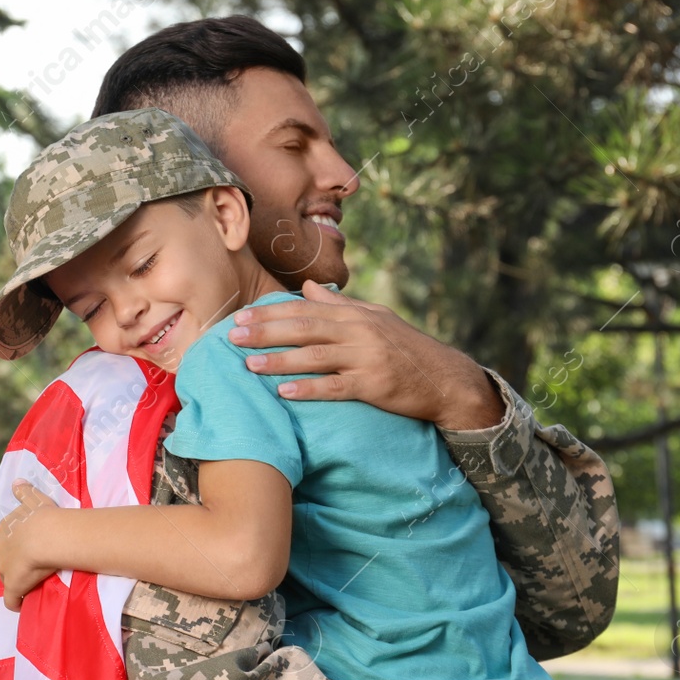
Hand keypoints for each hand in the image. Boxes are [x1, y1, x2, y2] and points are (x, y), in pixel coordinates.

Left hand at [0, 480, 61, 611]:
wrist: (46, 536)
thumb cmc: (43, 516)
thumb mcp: (33, 498)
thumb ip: (24, 491)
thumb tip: (16, 482)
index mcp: (4, 530)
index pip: (6, 540)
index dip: (16, 546)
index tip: (28, 549)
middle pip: (3, 560)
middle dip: (12, 564)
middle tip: (30, 567)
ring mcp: (5, 570)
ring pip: (7, 578)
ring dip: (16, 582)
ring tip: (30, 585)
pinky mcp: (13, 587)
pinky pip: (11, 600)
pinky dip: (15, 603)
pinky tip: (21, 604)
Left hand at [228, 280, 504, 429]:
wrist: (446, 378)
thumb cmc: (405, 349)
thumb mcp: (375, 319)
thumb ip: (339, 305)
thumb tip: (306, 287)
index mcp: (356, 314)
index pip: (305, 309)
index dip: (270, 313)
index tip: (241, 316)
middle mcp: (360, 331)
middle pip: (304, 328)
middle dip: (266, 332)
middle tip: (232, 336)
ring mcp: (367, 358)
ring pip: (315, 356)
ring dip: (279, 360)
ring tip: (249, 365)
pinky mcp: (374, 385)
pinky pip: (335, 387)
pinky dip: (309, 389)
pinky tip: (284, 392)